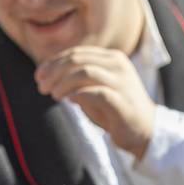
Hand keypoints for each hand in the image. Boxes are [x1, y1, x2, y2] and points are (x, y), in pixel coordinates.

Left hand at [33, 48, 155, 157]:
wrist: (144, 131)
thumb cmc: (115, 110)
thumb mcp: (94, 88)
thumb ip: (76, 79)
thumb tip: (48, 75)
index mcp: (111, 58)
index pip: (76, 53)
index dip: (54, 62)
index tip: (39, 76)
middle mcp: (118, 64)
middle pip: (78, 59)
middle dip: (54, 71)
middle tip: (41, 86)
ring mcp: (121, 81)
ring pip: (85, 72)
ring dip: (63, 82)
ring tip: (53, 95)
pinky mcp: (121, 100)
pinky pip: (95, 92)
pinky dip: (77, 94)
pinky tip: (67, 101)